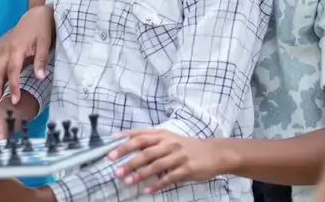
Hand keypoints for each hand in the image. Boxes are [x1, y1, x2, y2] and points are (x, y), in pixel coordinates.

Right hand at [0, 6, 53, 103]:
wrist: (37, 13)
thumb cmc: (42, 28)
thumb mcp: (45, 42)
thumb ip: (41, 60)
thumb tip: (39, 78)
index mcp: (17, 49)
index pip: (13, 70)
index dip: (13, 85)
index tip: (15, 99)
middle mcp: (7, 50)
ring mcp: (4, 48)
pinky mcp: (5, 48)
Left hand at [107, 129, 223, 192]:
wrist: (213, 153)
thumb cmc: (185, 146)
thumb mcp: (168, 138)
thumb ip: (149, 139)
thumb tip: (124, 140)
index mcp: (162, 134)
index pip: (140, 136)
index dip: (124, 143)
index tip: (110, 151)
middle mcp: (169, 143)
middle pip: (145, 151)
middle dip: (128, 160)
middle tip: (115, 169)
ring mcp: (179, 156)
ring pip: (156, 165)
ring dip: (140, 174)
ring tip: (127, 181)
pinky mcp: (187, 169)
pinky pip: (169, 178)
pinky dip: (157, 184)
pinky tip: (147, 190)